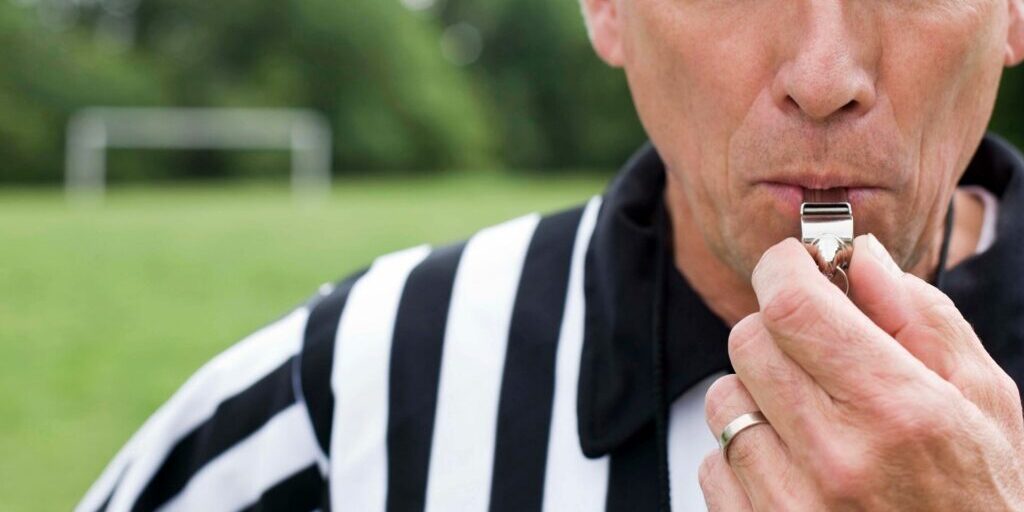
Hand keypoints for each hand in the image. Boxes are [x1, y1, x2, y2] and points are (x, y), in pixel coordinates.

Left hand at [699, 235, 1023, 510]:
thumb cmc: (980, 497)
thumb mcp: (982, 402)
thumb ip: (919, 319)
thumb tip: (859, 257)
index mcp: (899, 412)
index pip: (792, 306)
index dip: (784, 269)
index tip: (794, 265)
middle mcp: (836, 458)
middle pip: (749, 341)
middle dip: (779, 331)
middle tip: (818, 352)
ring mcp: (788, 506)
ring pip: (724, 400)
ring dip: (760, 397)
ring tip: (815, 426)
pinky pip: (713, 462)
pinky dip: (745, 455)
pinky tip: (797, 473)